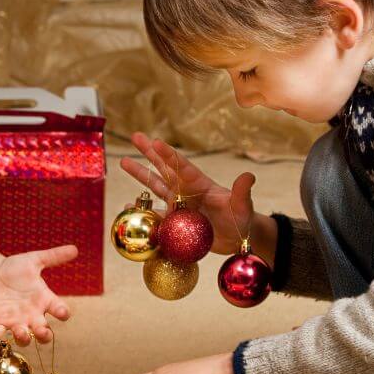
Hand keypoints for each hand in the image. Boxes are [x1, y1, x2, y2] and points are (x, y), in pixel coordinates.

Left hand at [0, 245, 77, 344]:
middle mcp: (33, 314)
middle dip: (44, 335)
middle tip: (42, 331)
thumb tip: (75, 248)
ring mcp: (16, 320)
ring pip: (23, 337)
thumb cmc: (15, 269)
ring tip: (21, 332)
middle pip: (43, 332)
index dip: (62, 313)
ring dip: (24, 338)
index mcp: (44, 300)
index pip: (59, 310)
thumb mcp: (34, 260)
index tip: (61, 312)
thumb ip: (53, 256)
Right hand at [120, 132, 274, 260]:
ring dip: (140, 174)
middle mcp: (186, 190)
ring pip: (156, 186)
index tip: (156, 141)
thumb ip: (242, 192)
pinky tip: (127, 204)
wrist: (236, 238)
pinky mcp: (174, 221)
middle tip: (135, 135)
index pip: (182, 166)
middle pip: (164, 168)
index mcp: (200, 183)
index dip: (169, 154)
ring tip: (124, 161)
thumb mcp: (243, 206)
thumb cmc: (241, 219)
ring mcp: (179, 205)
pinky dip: (141, 209)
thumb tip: (249, 176)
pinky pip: (155, 214)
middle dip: (149, 152)